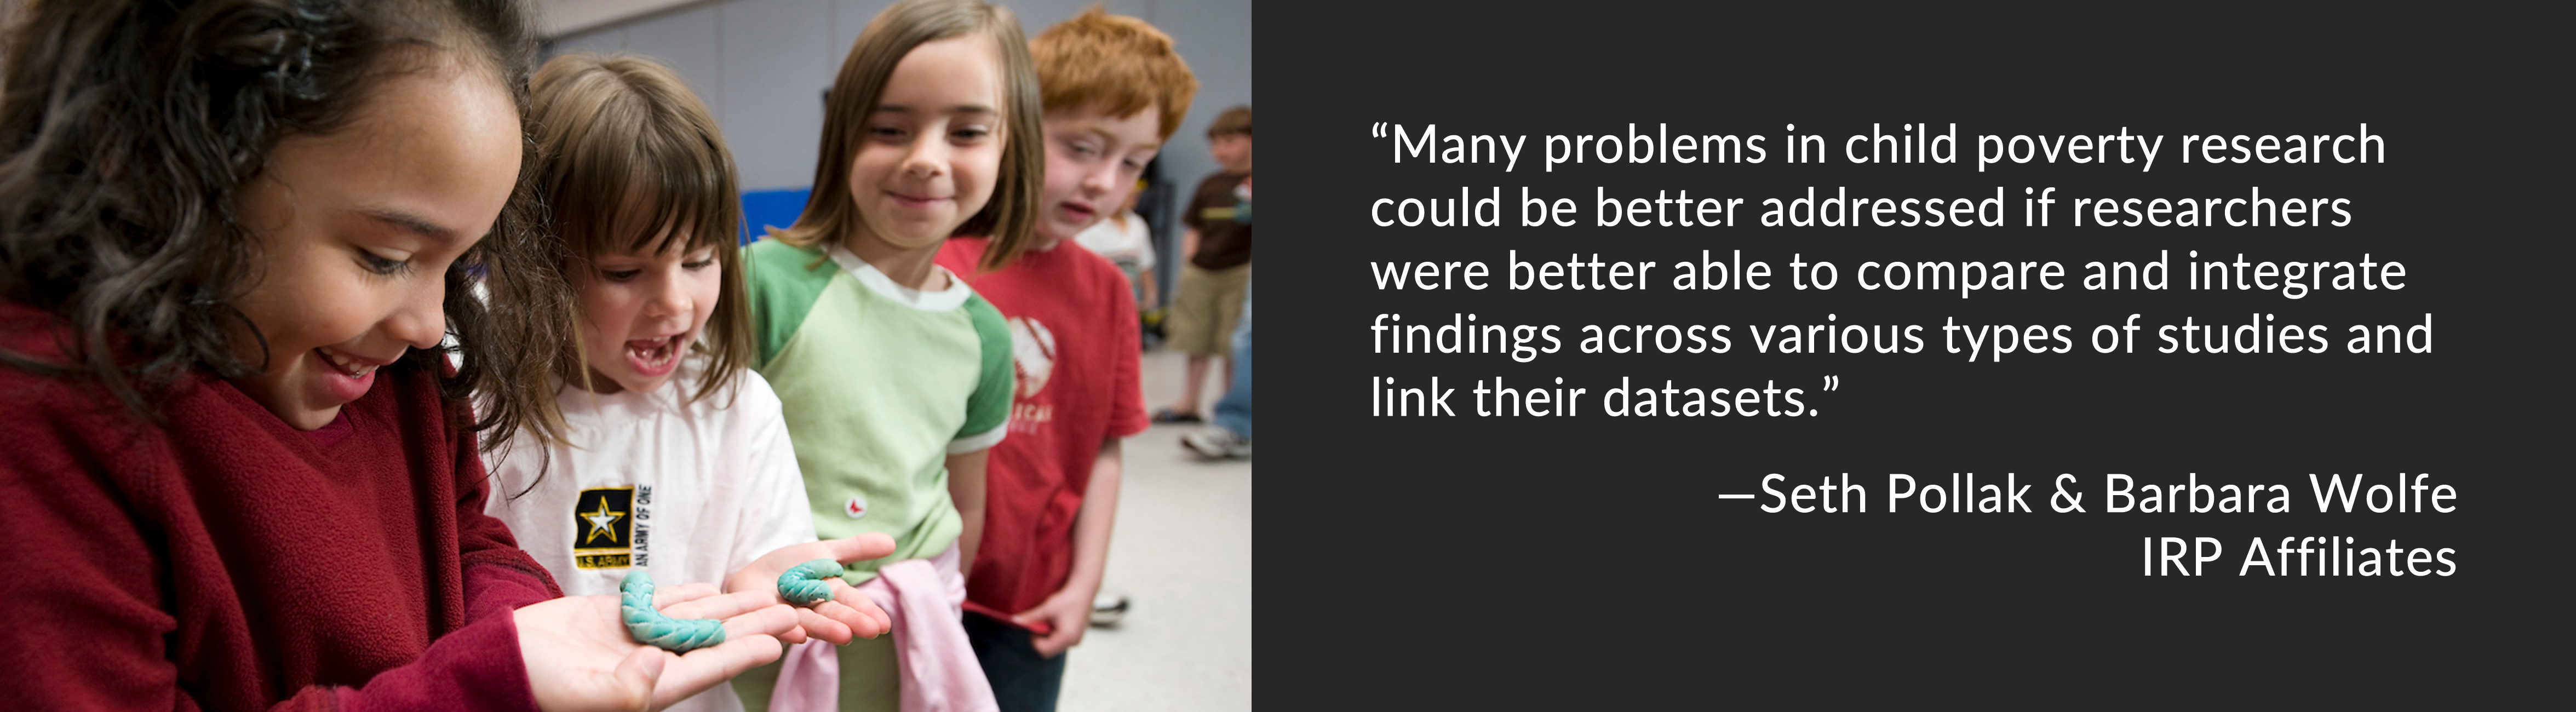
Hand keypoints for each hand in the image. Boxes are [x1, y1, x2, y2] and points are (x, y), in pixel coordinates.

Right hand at [515, 583, 800, 711]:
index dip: (745, 653)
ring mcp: (633, 637)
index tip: (781, 640)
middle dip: (752, 625)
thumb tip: (660, 664)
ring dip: (729, 606)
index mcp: (649, 687)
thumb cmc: (534, 685)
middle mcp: (649, 662)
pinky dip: (686, 593)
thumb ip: (626, 687)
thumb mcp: (581, 693)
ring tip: (765, 594)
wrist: (494, 662)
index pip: (709, 667)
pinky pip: (659, 602)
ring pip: (693, 618)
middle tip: (791, 609)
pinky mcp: (614, 616)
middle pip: (712, 640)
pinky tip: (711, 586)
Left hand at [724, 534, 898, 644]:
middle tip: (871, 631)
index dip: (867, 612)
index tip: (884, 624)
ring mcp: (790, 616)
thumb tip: (892, 542)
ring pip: (810, 622)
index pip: (851, 602)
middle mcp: (813, 608)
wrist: (752, 575)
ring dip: (827, 630)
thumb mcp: (824, 552)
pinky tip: (798, 635)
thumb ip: (855, 549)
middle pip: (834, 614)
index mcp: (830, 594)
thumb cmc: (792, 566)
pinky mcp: (765, 619)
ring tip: (844, 636)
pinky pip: (776, 626)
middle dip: (852, 622)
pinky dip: (787, 631)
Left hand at [1011, 586, 1096, 658]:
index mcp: (1067, 637)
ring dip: (1048, 637)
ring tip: (1051, 621)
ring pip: (1055, 647)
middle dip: (1041, 640)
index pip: (1043, 650)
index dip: (1034, 640)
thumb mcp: (1047, 608)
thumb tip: (1014, 620)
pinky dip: (1055, 635)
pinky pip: (1062, 642)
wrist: (1085, 590)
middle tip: (1042, 624)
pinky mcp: (1077, 637)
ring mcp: (1076, 641)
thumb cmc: (1068, 598)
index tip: (1035, 626)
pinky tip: (1058, 621)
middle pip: (1049, 651)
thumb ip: (1031, 617)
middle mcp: (1073, 642)